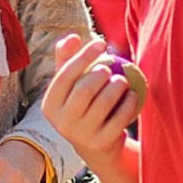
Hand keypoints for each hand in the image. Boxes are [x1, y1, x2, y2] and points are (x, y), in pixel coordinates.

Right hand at [41, 34, 141, 165]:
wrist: (95, 145)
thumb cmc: (81, 103)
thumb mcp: (70, 83)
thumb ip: (67, 58)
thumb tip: (72, 37)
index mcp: (50, 105)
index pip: (65, 75)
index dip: (84, 55)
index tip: (101, 43)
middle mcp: (62, 123)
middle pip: (84, 90)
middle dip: (101, 73)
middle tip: (110, 68)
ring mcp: (82, 135)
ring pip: (104, 103)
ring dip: (118, 86)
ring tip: (123, 80)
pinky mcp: (102, 143)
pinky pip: (120, 117)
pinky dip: (129, 102)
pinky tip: (132, 95)